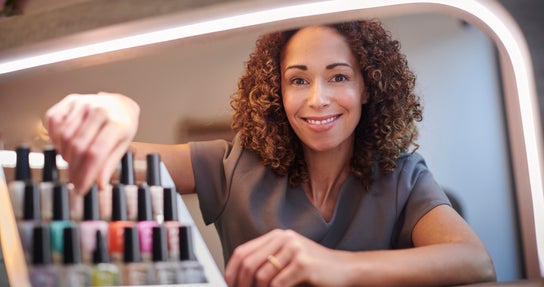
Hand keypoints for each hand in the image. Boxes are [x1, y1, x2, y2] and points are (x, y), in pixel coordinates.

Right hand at [44, 92, 139, 193]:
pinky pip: (53, 122)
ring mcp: (83, 103)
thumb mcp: (122, 146)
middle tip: (75, 180)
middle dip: (74, 169)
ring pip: (64, 137)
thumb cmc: (122, 125)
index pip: (96, 153)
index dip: (85, 174)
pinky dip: (55, 138)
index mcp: (117, 123)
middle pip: (78, 147)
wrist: (120, 104)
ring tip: (73, 162)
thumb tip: (97, 185)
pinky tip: (64, 145)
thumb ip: (108, 165)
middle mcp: (99, 110)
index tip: (81, 188)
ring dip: (65, 155)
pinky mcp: (70, 100)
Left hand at [224, 229, 351, 286]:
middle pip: (249, 263)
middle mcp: (284, 238)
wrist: (344, 269)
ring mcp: (294, 250)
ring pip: (262, 275)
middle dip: (241, 284)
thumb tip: (241, 277)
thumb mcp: (288, 258)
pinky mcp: (303, 264)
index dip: (231, 271)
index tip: (229, 285)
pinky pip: (277, 284)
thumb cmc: (315, 267)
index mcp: (277, 235)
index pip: (243, 251)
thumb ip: (267, 261)